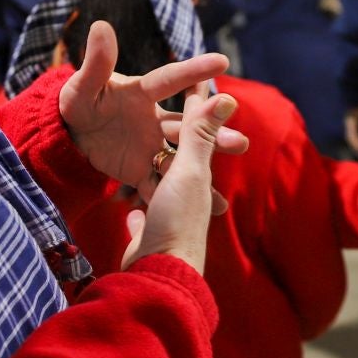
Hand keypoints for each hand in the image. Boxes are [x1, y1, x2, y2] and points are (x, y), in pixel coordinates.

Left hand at [57, 20, 247, 207]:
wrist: (71, 137)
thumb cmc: (78, 104)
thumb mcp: (80, 86)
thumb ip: (96, 62)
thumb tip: (100, 25)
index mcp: (141, 93)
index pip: (169, 80)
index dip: (193, 70)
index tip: (222, 61)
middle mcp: (154, 118)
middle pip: (188, 123)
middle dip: (214, 130)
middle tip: (241, 139)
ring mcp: (152, 144)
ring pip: (185, 153)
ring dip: (209, 159)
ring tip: (234, 170)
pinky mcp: (143, 169)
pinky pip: (163, 182)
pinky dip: (183, 194)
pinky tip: (211, 206)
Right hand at [121, 87, 238, 273]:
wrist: (160, 276)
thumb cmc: (177, 221)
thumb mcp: (189, 172)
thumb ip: (202, 136)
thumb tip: (228, 96)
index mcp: (195, 173)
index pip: (194, 129)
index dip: (194, 104)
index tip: (195, 80)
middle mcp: (184, 192)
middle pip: (176, 156)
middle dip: (173, 136)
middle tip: (168, 112)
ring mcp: (166, 214)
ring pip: (157, 182)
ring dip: (152, 168)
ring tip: (143, 152)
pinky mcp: (147, 234)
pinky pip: (141, 212)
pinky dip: (136, 203)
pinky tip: (129, 203)